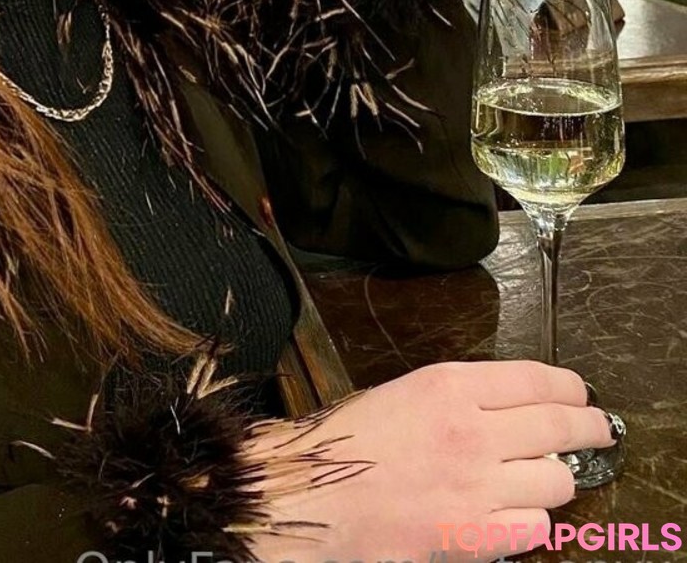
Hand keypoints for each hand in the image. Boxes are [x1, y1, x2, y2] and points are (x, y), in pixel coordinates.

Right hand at [240, 360, 613, 562]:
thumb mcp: (404, 393)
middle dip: (588, 427)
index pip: (535, 381)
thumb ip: (458, 397)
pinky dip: (531, 520)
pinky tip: (515, 513)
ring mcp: (479, 486)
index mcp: (451, 386)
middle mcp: (474, 431)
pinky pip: (535, 528)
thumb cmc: (349, 442)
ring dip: (556, 478)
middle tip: (599, 430)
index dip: (569, 388)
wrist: (315, 494)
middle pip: (558, 426)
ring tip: (546, 477)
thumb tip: (507, 408)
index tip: (580, 393)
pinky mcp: (476, 535)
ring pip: (556, 480)